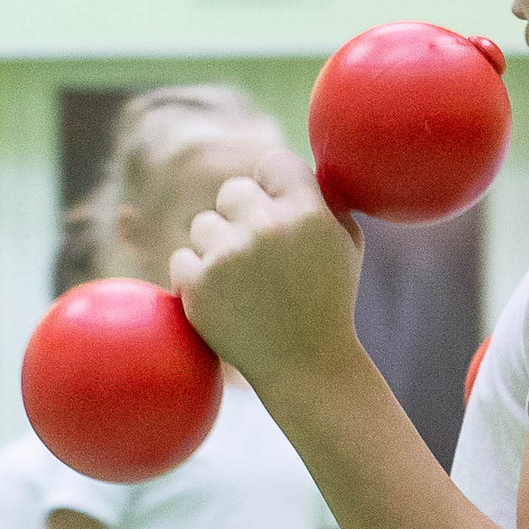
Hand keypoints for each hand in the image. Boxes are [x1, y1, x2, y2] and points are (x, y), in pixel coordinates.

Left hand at [172, 149, 363, 386]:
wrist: (308, 366)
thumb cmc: (329, 301)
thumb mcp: (346, 244)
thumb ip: (324, 199)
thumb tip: (298, 166)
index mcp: (307, 212)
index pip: (274, 162)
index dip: (272, 186)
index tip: (277, 210)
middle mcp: (266, 227)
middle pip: (233, 190)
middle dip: (241, 217)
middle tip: (257, 253)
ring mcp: (228, 256)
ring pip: (203, 225)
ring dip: (217, 248)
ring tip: (244, 282)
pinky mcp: (199, 285)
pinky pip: (182, 258)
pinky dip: (198, 277)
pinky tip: (226, 298)